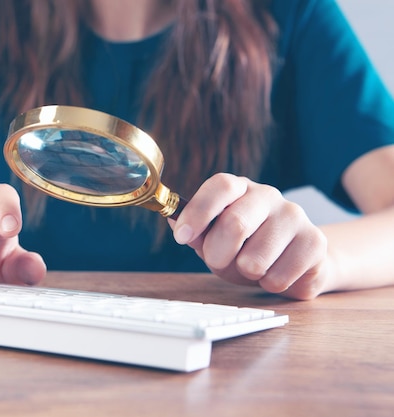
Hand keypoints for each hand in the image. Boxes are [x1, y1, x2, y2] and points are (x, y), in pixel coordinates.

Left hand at [169, 173, 330, 299]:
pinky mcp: (315, 242)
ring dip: (246, 273)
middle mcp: (268, 195)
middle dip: (218, 253)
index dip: (198, 212)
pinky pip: (278, 277)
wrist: (296, 263)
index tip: (182, 237)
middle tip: (218, 262)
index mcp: (239, 189)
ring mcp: (295, 216)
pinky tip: (275, 273)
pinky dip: (268, 284)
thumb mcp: (215, 241)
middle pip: (235, 223)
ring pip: (255, 258)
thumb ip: (198, 234)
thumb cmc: (247, 248)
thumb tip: (176, 223)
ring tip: (252, 267)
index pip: (221, 186)